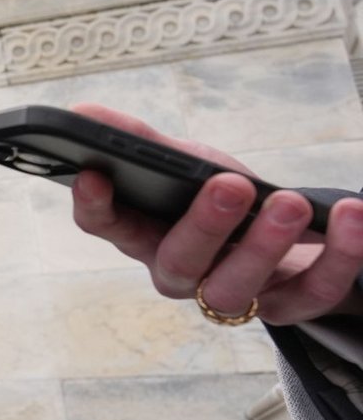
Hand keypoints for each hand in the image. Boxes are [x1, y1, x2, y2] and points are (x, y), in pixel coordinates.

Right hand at [69, 103, 362, 324]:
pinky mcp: (286, 307)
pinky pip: (311, 293)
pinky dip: (336, 255)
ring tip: (293, 203)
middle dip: (204, 225)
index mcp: (142, 232)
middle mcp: (178, 271)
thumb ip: (140, 140)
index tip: (96, 175)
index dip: (94, 205)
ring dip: (265, 245)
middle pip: (179, 263)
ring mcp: (230, 294)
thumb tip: (83, 112)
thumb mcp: (183, 162)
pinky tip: (349, 217)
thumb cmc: (220, 195)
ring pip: (235, 288)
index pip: (104, 225)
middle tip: (231, 184)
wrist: (285, 232)